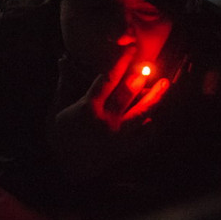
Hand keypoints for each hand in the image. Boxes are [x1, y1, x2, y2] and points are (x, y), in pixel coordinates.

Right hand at [50, 46, 169, 180]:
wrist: (63, 169)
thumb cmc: (58, 138)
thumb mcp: (55, 109)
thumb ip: (64, 83)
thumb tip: (64, 59)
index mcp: (88, 108)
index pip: (108, 79)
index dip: (121, 63)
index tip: (131, 50)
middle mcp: (106, 120)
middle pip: (128, 93)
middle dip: (140, 76)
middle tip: (151, 63)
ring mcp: (118, 136)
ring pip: (141, 113)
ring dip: (154, 97)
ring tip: (165, 83)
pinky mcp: (124, 150)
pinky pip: (144, 137)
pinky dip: (153, 127)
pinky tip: (160, 116)